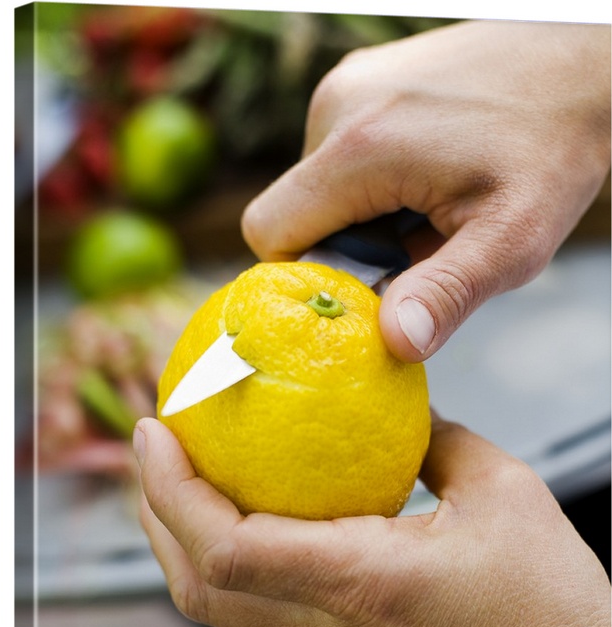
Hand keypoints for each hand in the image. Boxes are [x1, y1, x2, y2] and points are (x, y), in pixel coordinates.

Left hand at [134, 414, 609, 626]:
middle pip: (195, 587)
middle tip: (155, 446)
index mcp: (360, 584)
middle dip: (153, 513)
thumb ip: (438, 438)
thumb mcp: (506, 492)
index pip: (223, 547)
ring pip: (219, 612)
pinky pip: (259, 622)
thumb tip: (395, 402)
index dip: (169, 489)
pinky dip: (227, 571)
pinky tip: (250, 527)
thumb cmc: (554, 608)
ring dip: (181, 546)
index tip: (155, 429)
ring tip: (183, 483)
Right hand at [241, 19, 610, 361]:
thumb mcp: (512, 239)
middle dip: (348, 251)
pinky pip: (340, 156)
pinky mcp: (364, 81)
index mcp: (359, 147)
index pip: (269, 233)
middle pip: (296, 215)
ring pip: (319, 189)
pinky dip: (374, 185)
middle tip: (419, 250)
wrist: (585, 60)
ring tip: (432, 210)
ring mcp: (349, 85)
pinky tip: (428, 180)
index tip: (366, 291)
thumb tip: (393, 344)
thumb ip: (447, 294)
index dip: (306, 278)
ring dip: (364, 219)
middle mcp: (338, 105)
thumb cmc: (555, 147)